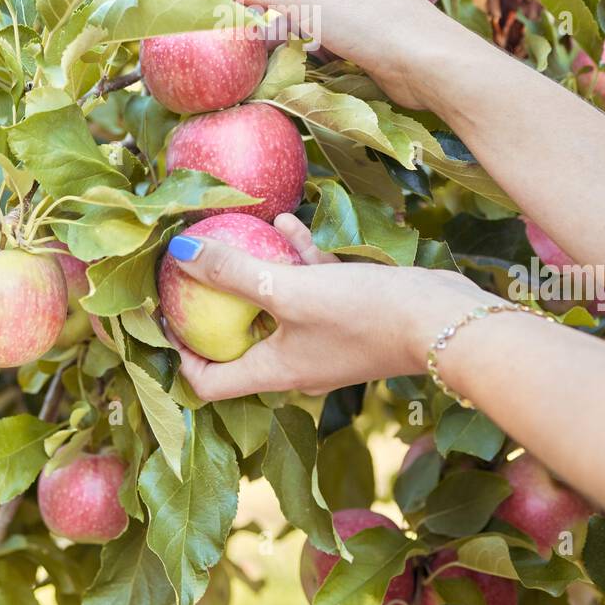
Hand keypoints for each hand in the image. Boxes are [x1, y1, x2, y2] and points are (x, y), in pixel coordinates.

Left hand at [168, 213, 484, 400]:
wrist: (444, 321)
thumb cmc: (365, 315)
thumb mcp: (291, 289)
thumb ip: (235, 271)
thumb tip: (180, 253)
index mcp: (273, 371)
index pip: (207, 382)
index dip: (178, 354)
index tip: (160, 314)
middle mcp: (294, 363)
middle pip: (238, 339)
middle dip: (214, 303)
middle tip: (191, 265)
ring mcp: (323, 340)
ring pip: (275, 305)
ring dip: (256, 271)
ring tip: (238, 232)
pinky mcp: (349, 315)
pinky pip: (310, 287)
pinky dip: (296, 259)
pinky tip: (289, 222)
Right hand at [196, 0, 442, 109]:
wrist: (422, 57)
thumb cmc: (362, 16)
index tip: (205, 9)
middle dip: (253, 11)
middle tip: (228, 36)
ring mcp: (347, 5)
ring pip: (294, 17)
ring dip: (276, 34)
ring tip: (257, 52)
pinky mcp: (357, 36)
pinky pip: (315, 39)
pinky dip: (300, 50)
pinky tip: (293, 63)